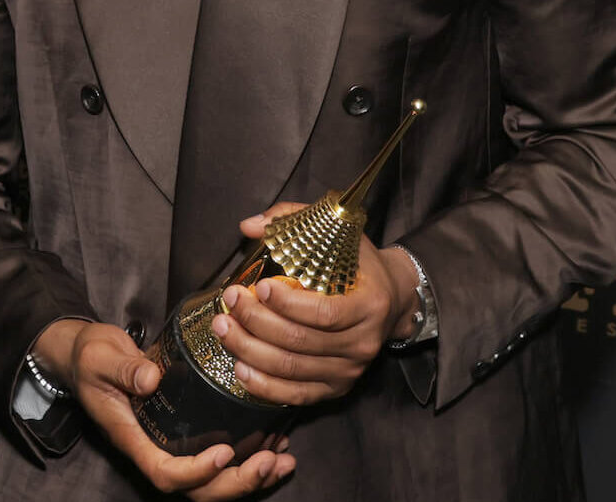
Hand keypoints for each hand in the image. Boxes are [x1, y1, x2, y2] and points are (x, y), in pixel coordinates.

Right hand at [34, 319, 294, 498]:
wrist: (86, 356)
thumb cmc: (91, 357)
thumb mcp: (100, 357)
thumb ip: (124, 368)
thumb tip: (151, 378)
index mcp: (131, 437)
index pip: (163, 473)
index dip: (196, 472)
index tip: (224, 452)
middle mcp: (153, 448)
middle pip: (196, 489)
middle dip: (236, 482)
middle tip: (270, 461)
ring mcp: (170, 444)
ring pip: (212, 481)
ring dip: (251, 477)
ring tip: (283, 460)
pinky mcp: (185, 433)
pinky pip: (218, 460)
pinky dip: (250, 458)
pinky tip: (276, 445)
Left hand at [210, 203, 420, 405]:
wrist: (392, 300)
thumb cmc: (359, 265)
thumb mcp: (337, 233)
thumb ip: (292, 220)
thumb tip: (248, 226)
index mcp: (368, 304)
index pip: (324, 313)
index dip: (287, 304)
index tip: (259, 287)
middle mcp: (362, 342)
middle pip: (300, 341)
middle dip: (256, 322)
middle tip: (230, 301)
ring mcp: (350, 370)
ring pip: (291, 368)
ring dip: (250, 350)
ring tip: (224, 328)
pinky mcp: (336, 388)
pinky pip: (296, 395)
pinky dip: (265, 386)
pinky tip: (240, 367)